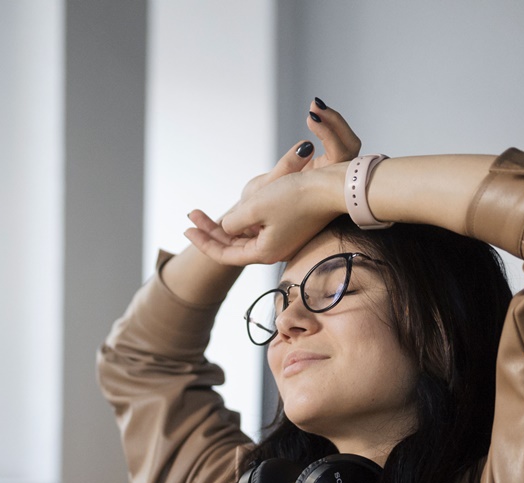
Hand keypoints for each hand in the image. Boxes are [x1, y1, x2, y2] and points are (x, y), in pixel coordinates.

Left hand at [185, 100, 362, 265]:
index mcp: (264, 252)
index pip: (224, 254)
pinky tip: (233, 213)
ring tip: (204, 216)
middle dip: (210, 231)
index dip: (202, 242)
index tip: (187, 227)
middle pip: (233, 246)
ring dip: (225, 226)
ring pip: (245, 236)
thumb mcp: (254, 207)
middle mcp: (274, 251)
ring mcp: (284, 240)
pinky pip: (260, 228)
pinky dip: (243, 221)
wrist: (336, 186)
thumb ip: (233, 222)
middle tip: (191, 216)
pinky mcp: (292, 228)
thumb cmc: (297, 195)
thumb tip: (227, 227)